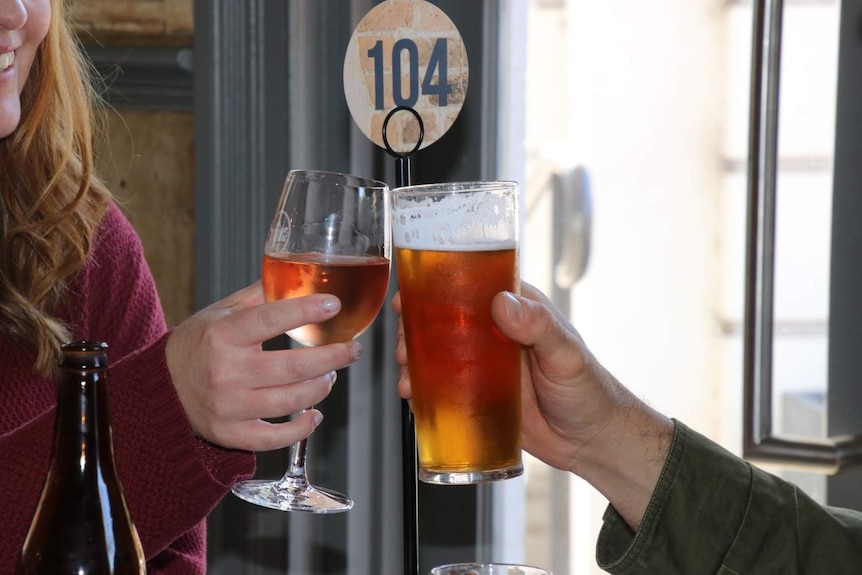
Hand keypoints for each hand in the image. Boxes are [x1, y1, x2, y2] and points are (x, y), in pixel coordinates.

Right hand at [166, 282, 362, 451]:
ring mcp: (228, 406)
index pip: (272, 319)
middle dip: (332, 357)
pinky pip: (274, 438)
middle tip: (351, 349)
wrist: (160, 388)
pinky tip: (314, 414)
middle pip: (293, 366)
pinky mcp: (229, 434)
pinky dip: (301, 428)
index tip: (334, 305)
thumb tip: (298, 273)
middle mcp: (226, 371)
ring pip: (290, 400)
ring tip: (330, 376)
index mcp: (223, 334)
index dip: (306, 311)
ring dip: (321, 388)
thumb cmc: (197, 344)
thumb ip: (259, 296)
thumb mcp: (220, 312)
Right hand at [393, 281, 672, 528]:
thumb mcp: (567, 354)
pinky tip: (412, 396)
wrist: (591, 443)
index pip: (471, 285)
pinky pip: (444, 388)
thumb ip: (539, 327)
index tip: (411, 293)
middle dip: (417, 327)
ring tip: (406, 374)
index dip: (437, 285)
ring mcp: (484, 365)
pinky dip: (424, 390)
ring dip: (415, 359)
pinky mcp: (478, 395)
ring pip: (439, 353)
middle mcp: (495, 333)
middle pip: (446, 319)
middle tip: (404, 344)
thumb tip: (502, 302)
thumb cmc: (589, 392)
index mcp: (517, 309)